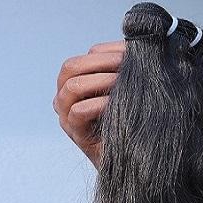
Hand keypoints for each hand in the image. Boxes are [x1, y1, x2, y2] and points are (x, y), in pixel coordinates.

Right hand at [53, 41, 124, 167]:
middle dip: (100, 62)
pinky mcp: (75, 134)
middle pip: (71, 67)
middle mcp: (66, 98)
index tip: (130, 52)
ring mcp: (67, 116)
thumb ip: (123, 70)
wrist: (135, 158)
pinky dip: (98, 104)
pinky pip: (78, 112)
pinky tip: (116, 103)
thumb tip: (135, 44)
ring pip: (71, 87)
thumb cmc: (132, 122)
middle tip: (125, 63)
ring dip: (99, 80)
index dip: (105, 52)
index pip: (84, 58)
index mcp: (77, 83)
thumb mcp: (127, 90)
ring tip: (122, 81)